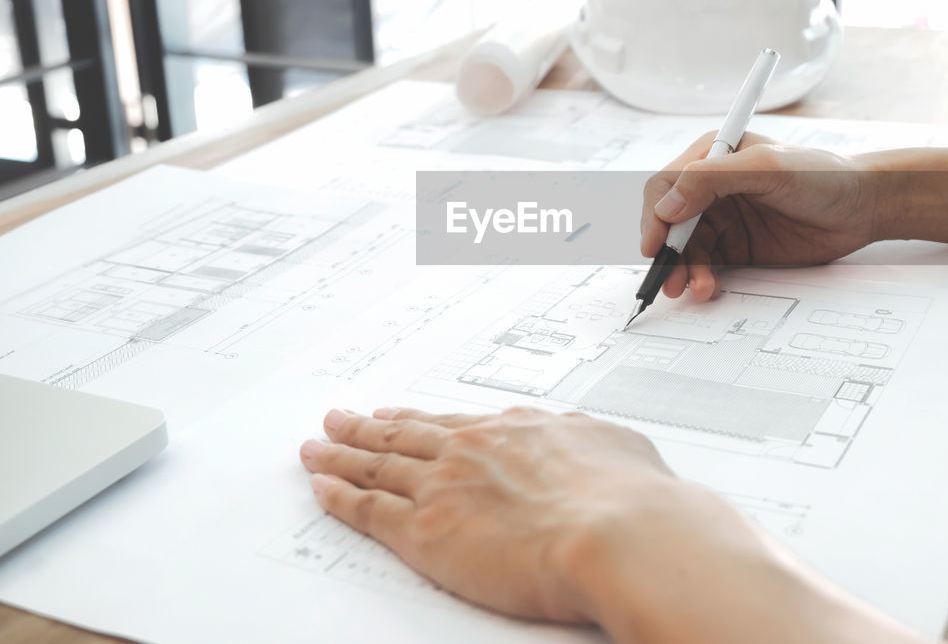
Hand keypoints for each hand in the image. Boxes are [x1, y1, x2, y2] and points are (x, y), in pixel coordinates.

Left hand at [299, 405, 681, 622]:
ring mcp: (445, 487)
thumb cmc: (631, 501)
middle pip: (405, 434)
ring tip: (316, 444)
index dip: (421, 418)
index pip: (455, 423)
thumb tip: (594, 438)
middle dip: (367, 425)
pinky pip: (368, 509)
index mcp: (518, 430)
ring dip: (342, 453)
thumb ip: (595, 443)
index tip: (399, 413)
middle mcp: (473, 450)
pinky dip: (339, 495)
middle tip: (339, 416)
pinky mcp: (425, 531)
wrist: (619, 534)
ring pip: (377, 463)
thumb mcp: (621, 450)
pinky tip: (321, 486)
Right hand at [640, 132, 877, 300]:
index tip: (656, 244)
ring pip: (686, 249)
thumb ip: (712, 179)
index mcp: (713, 156)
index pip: (666, 185)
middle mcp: (712, 187)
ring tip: (696, 289)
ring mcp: (725, 219)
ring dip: (685, 270)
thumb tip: (667, 206)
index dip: (655, 215)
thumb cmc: (823, 175)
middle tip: (670, 278)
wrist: (863, 207)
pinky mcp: (738, 247)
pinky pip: (708, 265)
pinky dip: (702, 278)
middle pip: (670, 222)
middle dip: (667, 252)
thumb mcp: (766, 167)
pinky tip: (708, 288)